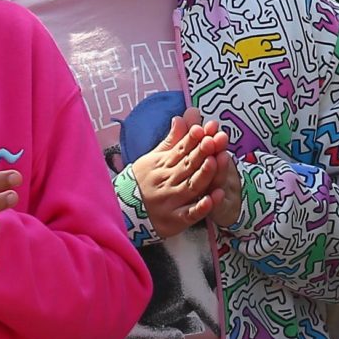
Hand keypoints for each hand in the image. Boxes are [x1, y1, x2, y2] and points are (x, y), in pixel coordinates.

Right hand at [128, 109, 234, 237]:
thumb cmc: (141, 182)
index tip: (206, 128)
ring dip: (204, 174)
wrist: (122, 213)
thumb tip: (181, 118)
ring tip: (216, 162)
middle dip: (202, 152)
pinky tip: (212, 199)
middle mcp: (167, 181)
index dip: (194, 139)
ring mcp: (171, 201)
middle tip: (216, 140)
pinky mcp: (174, 221)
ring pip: (190, 187)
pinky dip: (201, 207)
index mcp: (162, 164)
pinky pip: (189, 214)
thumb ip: (171, 141)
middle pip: (188, 165)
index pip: (180, 149)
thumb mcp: (152, 158)